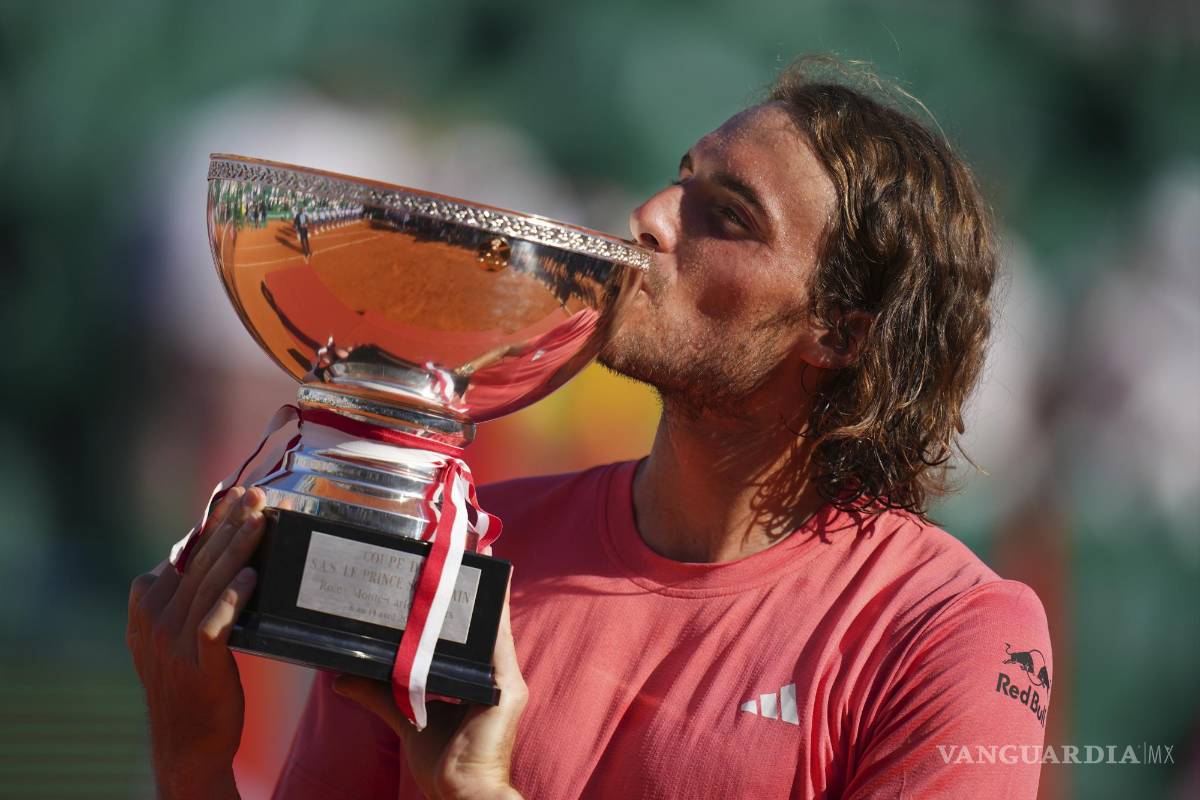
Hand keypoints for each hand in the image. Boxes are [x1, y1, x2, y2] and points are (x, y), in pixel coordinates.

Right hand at [126, 487, 268, 799]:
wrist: (186, 742)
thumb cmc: (189, 681)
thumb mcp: (172, 632)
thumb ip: (183, 594)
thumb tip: (212, 550)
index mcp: (145, 603)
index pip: (184, 551)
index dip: (210, 521)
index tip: (233, 492)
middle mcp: (154, 618)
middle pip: (198, 560)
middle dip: (229, 521)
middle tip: (256, 493)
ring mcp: (173, 641)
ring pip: (208, 583)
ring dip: (237, 547)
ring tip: (261, 520)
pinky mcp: (198, 663)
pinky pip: (215, 623)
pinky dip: (232, 597)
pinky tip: (252, 576)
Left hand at [333, 571, 526, 799]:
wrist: (462, 794)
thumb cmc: (443, 764)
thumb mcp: (405, 718)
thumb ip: (379, 695)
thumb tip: (342, 679)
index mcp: (475, 682)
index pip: (465, 635)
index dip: (458, 604)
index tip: (446, 572)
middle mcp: (493, 676)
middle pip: (478, 626)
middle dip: (469, 592)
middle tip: (454, 553)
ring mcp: (505, 682)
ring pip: (491, 628)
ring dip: (483, 594)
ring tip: (473, 559)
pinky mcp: (509, 690)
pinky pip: (500, 644)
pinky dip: (496, 615)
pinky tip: (493, 590)